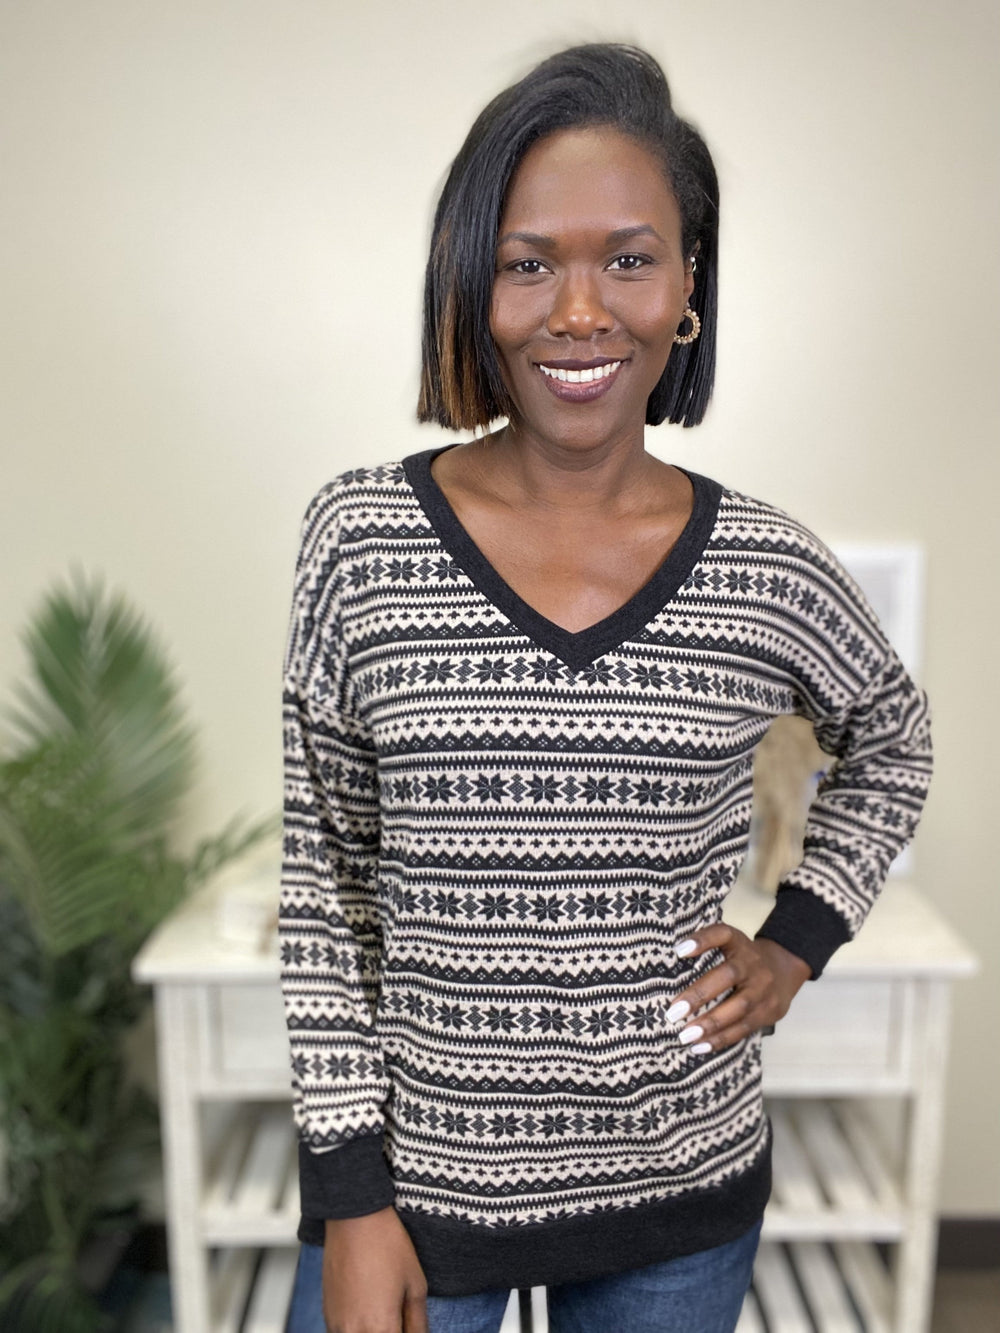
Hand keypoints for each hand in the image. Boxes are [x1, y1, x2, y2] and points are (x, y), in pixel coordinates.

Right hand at [323, 1207, 427, 1332]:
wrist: (354, 1220)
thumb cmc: (387, 1245)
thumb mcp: (415, 1283)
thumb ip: (418, 1321)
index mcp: (382, 1328)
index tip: (408, 1326)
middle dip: (391, 1331)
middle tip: (398, 1319)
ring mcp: (337, 1326)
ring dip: (374, 1331)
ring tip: (383, 1312)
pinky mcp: (328, 1316)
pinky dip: (357, 1330)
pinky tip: (367, 1311)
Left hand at [666, 925, 810, 1053]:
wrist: (785, 970)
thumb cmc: (743, 958)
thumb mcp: (730, 943)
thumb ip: (706, 945)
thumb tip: (674, 959)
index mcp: (740, 944)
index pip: (723, 934)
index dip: (702, 940)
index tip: (679, 951)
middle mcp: (753, 964)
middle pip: (728, 976)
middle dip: (700, 995)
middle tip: (674, 1012)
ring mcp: (764, 989)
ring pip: (739, 1007)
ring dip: (710, 1024)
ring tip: (686, 1035)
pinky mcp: (769, 1012)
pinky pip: (744, 1028)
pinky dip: (721, 1039)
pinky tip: (700, 1046)